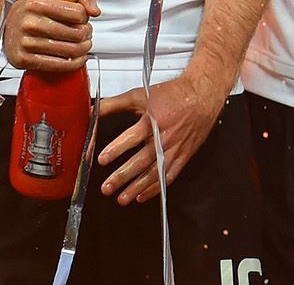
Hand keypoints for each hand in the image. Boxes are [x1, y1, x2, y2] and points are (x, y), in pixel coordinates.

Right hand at [0, 0, 99, 72]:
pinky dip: (74, 63)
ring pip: (71, 50)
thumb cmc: (36, 8)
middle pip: (77, 34)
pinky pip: (59, 66)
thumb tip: (94, 11)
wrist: (9, 22)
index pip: (78, 13)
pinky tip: (77, 57)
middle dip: (87, 33)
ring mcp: (25, 43)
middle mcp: (30, 23)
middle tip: (84, 33)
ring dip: (84, 48)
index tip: (81, 18)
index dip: (85, 17)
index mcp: (38, 4)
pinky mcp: (23, 60)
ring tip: (82, 44)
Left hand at [96, 67, 228, 203]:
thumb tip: (90, 111)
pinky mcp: (184, 155)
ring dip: (138, 187)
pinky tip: (142, 195)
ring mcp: (176, 148)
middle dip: (123, 176)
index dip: (116, 148)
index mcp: (153, 120)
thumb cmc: (173, 95)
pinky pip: (170, 175)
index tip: (102, 159)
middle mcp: (165, 137)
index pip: (132, 137)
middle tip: (107, 187)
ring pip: (156, 172)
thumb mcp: (140, 95)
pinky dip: (156, 188)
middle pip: (142, 160)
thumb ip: (113, 104)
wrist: (203, 95)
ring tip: (122, 198)